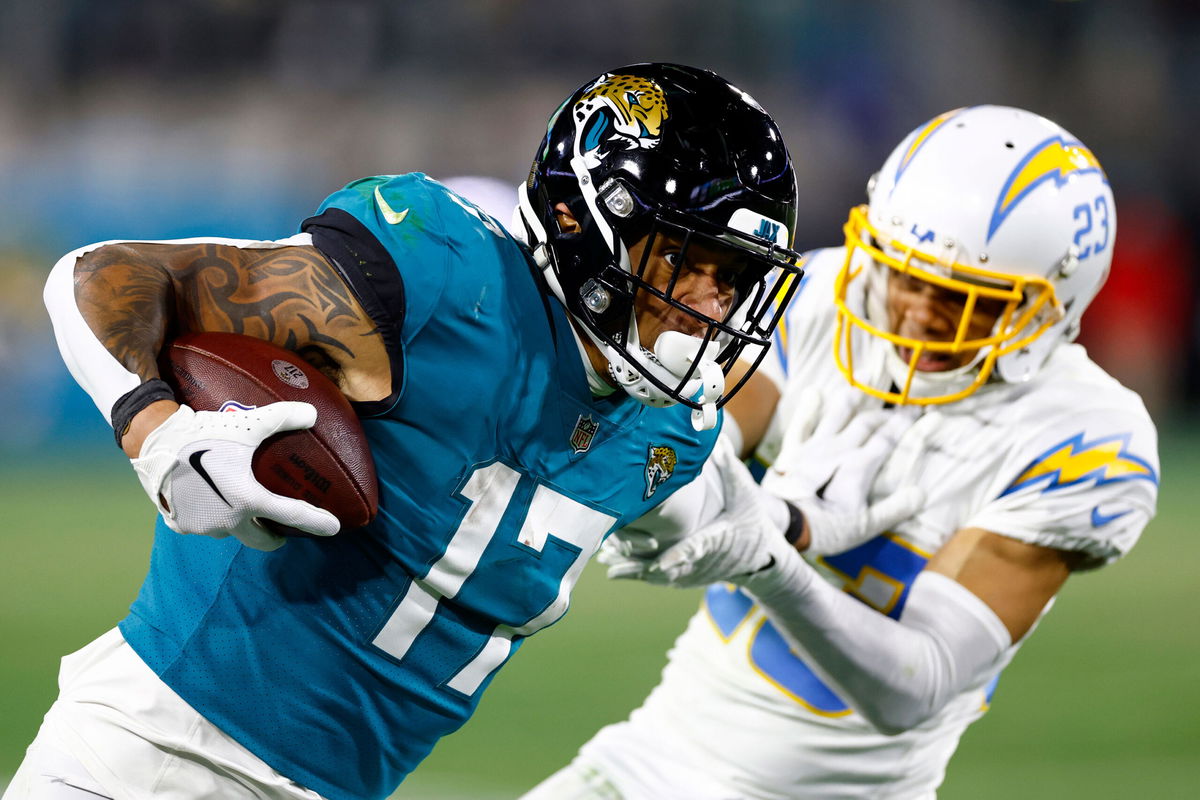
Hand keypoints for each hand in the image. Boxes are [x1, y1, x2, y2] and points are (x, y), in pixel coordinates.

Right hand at [131, 403, 340, 550]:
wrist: (153, 442)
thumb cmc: (203, 434)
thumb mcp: (247, 424)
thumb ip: (282, 418)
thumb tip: (313, 413)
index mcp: (248, 501)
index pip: (292, 516)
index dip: (316, 522)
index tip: (334, 528)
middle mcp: (227, 520)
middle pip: (259, 539)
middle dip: (272, 538)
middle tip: (280, 532)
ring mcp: (202, 525)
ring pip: (228, 530)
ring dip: (238, 523)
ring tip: (241, 507)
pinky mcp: (179, 524)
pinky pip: (201, 525)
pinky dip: (209, 516)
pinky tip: (209, 503)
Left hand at [602, 438, 793, 589]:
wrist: (763, 560)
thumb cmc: (752, 522)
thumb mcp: (745, 494)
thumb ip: (728, 467)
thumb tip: (716, 438)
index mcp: (717, 539)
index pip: (695, 549)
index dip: (678, 556)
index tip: (660, 562)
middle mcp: (702, 562)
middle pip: (667, 568)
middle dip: (639, 563)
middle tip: (610, 553)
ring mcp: (694, 575)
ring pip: (658, 577)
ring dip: (631, 569)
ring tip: (605, 559)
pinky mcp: (686, 580)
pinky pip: (657, 580)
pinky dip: (636, 574)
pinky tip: (613, 568)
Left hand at [762, 387, 923, 554]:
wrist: (781, 524)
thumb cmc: (825, 528)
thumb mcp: (866, 526)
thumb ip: (895, 509)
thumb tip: (921, 493)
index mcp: (859, 466)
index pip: (888, 438)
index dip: (906, 424)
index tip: (921, 411)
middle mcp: (839, 448)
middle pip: (866, 423)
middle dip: (885, 413)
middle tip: (899, 407)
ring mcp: (814, 446)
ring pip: (836, 414)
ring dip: (852, 398)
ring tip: (864, 386)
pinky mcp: (792, 450)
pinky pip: (802, 423)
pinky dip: (809, 407)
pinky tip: (814, 392)